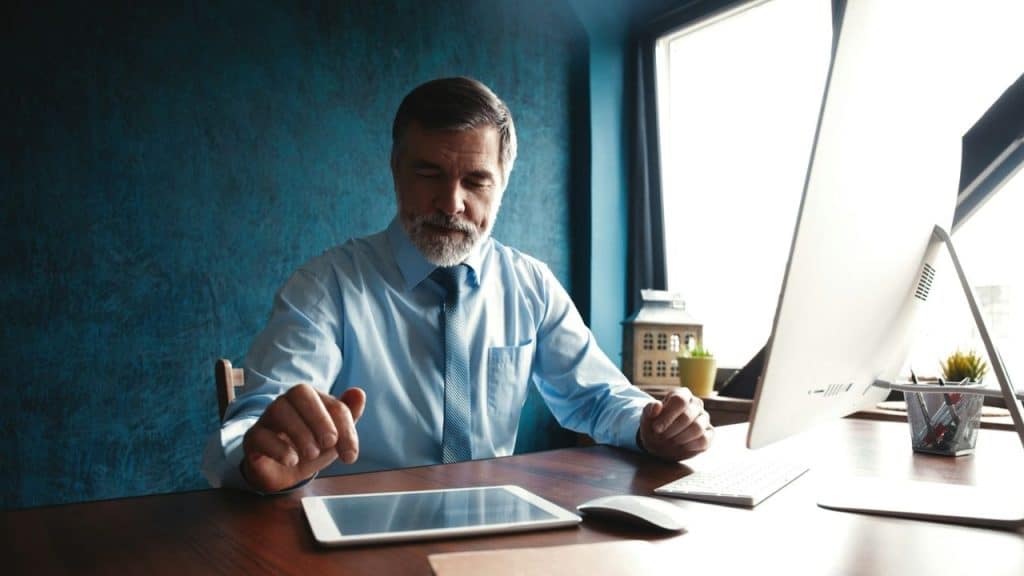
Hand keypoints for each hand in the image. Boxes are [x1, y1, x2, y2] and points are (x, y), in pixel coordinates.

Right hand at [242, 385, 365, 492]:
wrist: (283, 474)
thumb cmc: (310, 449)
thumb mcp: (334, 438)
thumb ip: (348, 416)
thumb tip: (359, 392)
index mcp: (312, 399)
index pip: (332, 404)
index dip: (345, 428)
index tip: (350, 456)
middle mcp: (288, 402)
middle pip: (300, 393)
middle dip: (320, 419)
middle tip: (329, 444)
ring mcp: (267, 418)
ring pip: (278, 410)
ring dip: (300, 433)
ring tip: (311, 454)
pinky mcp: (252, 438)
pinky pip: (260, 435)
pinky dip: (278, 448)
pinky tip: (291, 460)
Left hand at [638, 388, 712, 460]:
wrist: (660, 443)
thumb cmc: (655, 426)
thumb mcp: (647, 418)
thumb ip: (649, 410)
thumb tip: (657, 405)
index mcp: (682, 394)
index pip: (680, 400)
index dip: (668, 416)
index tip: (656, 428)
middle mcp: (696, 404)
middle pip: (688, 416)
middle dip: (671, 430)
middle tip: (662, 436)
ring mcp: (704, 418)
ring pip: (697, 428)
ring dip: (680, 438)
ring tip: (671, 440)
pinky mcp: (709, 434)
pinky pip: (704, 440)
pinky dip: (690, 446)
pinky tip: (681, 446)